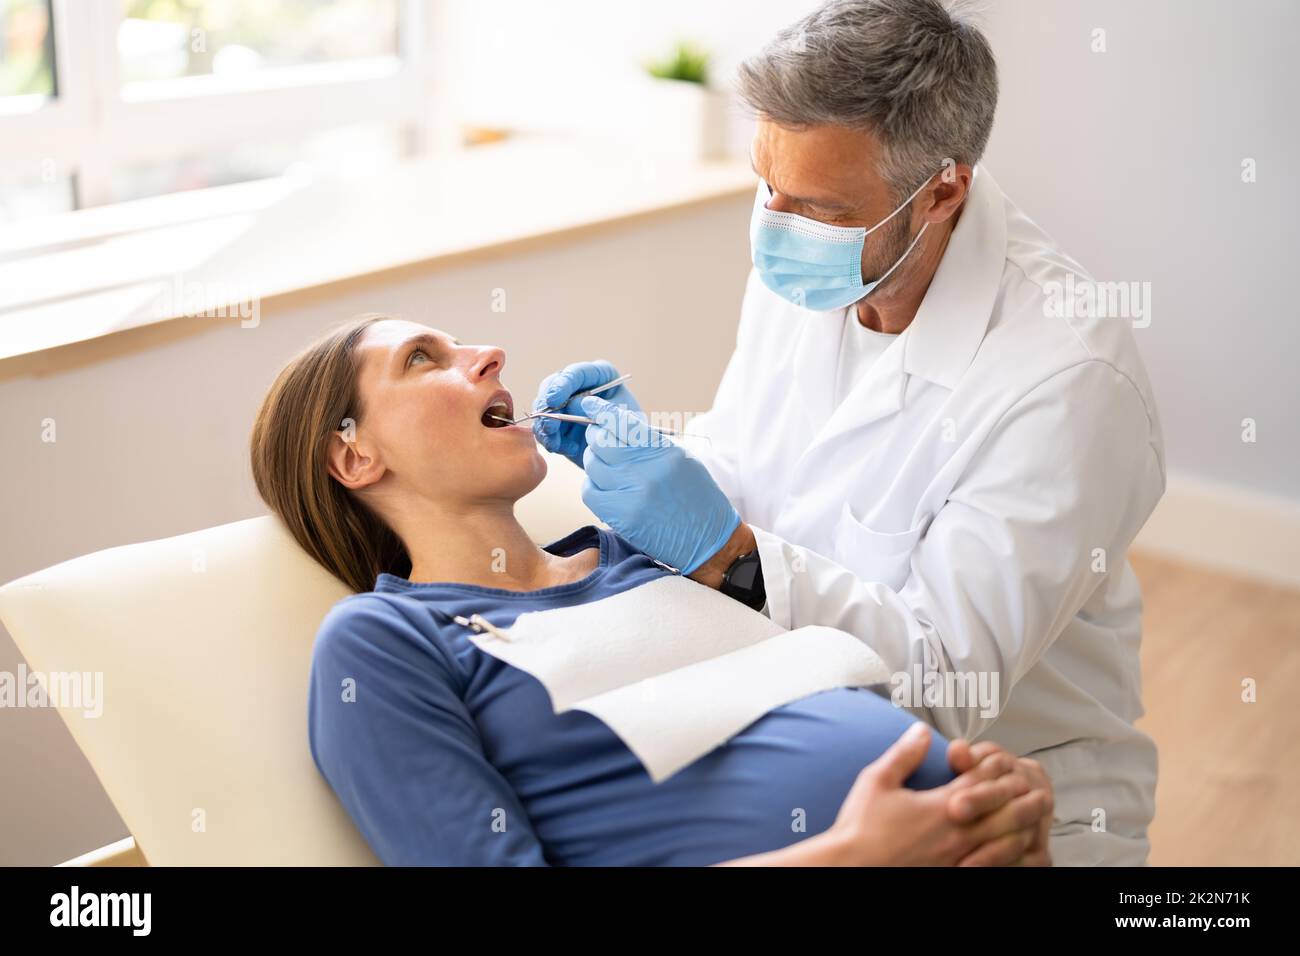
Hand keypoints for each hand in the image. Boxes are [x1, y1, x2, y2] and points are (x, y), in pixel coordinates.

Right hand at [531, 360, 642, 468]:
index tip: (554, 400)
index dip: (562, 384)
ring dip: (546, 427)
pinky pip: (545, 429)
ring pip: (543, 408)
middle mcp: (578, 385)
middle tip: (549, 426)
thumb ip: (600, 408)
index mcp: (598, 375)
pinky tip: (568, 449)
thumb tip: (573, 404)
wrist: (628, 454)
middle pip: (551, 387)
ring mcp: (564, 403)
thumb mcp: (622, 417)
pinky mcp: (557, 423)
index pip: (576, 373)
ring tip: (557, 444)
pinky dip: (551, 440)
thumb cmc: (631, 431)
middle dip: (547, 407)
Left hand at [580, 395, 739, 574]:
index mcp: (663, 451)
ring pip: (593, 466)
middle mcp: (646, 470)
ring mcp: (632, 494)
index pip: (621, 423)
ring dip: (594, 462)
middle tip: (598, 438)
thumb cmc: (697, 497)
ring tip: (606, 466)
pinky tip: (605, 487)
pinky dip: (592, 486)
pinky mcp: (622, 517)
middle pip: (601, 442)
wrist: (709, 539)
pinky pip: (590, 492)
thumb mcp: (681, 459)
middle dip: (596, 437)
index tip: (590, 404)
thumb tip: (616, 426)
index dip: (600, 411)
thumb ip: (650, 443)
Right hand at [825, 724, 1048, 865]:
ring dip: (1024, 829)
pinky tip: (1012, 854)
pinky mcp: (953, 875)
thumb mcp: (877, 781)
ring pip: (1006, 843)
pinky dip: (1009, 858)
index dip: (998, 769)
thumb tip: (921, 730)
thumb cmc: (860, 827)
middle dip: (1025, 799)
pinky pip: (993, 867)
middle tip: (1041, 792)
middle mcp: (957, 832)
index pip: (982, 781)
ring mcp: (958, 858)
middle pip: (1005, 812)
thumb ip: (904, 754)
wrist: (851, 867)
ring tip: (1037, 823)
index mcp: (941, 805)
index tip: (1006, 760)